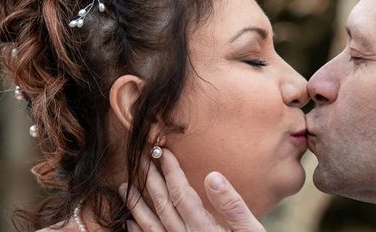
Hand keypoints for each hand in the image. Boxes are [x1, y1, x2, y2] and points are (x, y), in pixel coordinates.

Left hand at [120, 148, 264, 231]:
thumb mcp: (249, 230)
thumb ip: (232, 205)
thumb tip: (212, 176)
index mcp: (204, 229)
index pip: (181, 194)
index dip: (171, 171)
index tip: (163, 152)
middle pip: (163, 206)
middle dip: (150, 180)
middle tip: (141, 159)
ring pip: (151, 226)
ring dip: (137, 205)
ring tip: (125, 187)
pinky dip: (138, 231)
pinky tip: (130, 220)